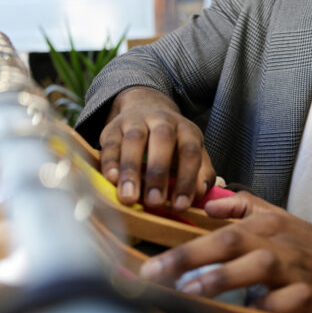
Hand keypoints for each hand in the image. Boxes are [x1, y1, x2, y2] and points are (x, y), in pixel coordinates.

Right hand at [98, 86, 215, 210]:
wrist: (145, 106)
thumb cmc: (172, 142)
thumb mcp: (190, 153)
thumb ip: (200, 172)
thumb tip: (200, 193)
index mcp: (186, 129)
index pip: (190, 151)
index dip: (186, 178)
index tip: (180, 206)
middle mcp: (162, 120)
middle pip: (163, 139)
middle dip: (158, 172)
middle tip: (154, 202)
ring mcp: (136, 121)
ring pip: (134, 140)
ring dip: (131, 169)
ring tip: (129, 197)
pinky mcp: (113, 126)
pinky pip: (110, 142)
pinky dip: (110, 162)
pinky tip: (110, 180)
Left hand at [138, 192, 311, 312]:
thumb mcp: (283, 219)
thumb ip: (245, 207)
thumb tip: (209, 204)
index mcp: (269, 225)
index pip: (220, 231)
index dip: (185, 246)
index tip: (151, 264)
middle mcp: (279, 245)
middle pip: (231, 244)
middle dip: (190, 258)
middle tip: (154, 275)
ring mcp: (295, 274)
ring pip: (256, 270)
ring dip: (221, 280)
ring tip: (190, 292)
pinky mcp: (310, 302)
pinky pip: (280, 308)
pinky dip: (259, 312)